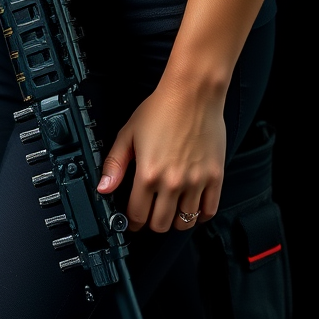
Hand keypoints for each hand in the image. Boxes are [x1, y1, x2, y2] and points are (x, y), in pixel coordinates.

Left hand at [96, 78, 225, 232]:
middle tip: (151, 214)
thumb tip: (103, 188)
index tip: (133, 220)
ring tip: (170, 211)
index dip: (132, 221)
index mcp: (148, 173)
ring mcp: (196, 182)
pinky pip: (209, 211)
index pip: (137, 215)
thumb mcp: (128, 133)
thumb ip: (114, 163)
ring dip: (175, 221)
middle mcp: (172, 182)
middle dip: (151, 223)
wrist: (193, 93)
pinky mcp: (215, 177)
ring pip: (185, 222)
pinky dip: (200, 215)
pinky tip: (192, 207)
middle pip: (160, 224)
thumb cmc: (162, 109)